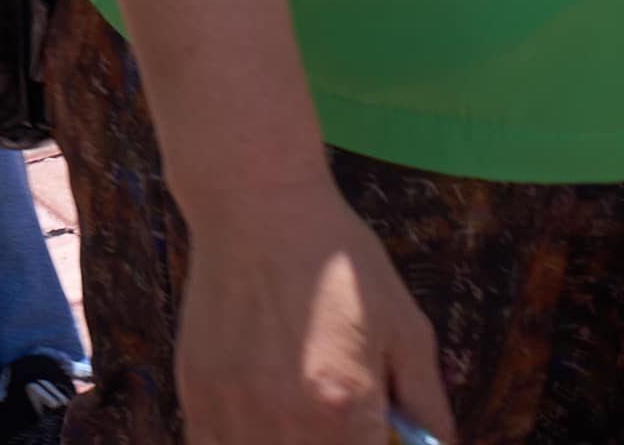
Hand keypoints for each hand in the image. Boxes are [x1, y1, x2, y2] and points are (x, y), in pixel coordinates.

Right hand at [178, 174, 454, 442]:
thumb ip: (428, 406)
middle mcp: (283, 420)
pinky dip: (242, 444)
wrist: (258, 204)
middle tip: (340, 427)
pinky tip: (263, 423)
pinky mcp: (195, 394)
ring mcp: (232, 411)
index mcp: (344, 408)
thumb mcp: (406, 329)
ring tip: (305, 420)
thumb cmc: (337, 263)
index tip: (373, 435)